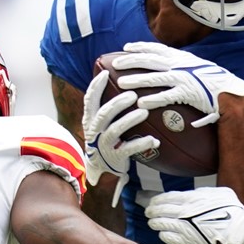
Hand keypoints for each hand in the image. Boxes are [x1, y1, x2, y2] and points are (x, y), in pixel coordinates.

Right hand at [82, 70, 159, 206]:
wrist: (101, 170)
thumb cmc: (106, 139)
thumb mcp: (101, 123)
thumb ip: (107, 106)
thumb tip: (123, 82)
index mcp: (90, 120)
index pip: (89, 100)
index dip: (95, 86)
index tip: (104, 73)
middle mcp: (95, 131)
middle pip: (104, 114)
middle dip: (117, 103)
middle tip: (133, 95)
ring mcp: (104, 145)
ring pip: (115, 130)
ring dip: (129, 120)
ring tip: (144, 112)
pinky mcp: (115, 158)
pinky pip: (129, 149)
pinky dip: (142, 144)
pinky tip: (154, 140)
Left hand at [111, 42, 243, 125]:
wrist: (231, 92)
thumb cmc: (214, 82)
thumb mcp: (197, 67)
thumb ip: (182, 65)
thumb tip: (169, 66)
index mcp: (181, 58)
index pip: (157, 48)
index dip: (141, 47)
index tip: (126, 47)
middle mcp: (180, 65)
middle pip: (151, 60)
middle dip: (131, 60)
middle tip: (115, 63)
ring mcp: (183, 79)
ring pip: (155, 78)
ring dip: (137, 80)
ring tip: (121, 83)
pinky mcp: (187, 93)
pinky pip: (166, 96)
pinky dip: (153, 99)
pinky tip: (141, 104)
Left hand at [146, 187, 243, 243]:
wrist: (242, 233)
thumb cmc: (234, 212)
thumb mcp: (220, 193)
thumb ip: (203, 192)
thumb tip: (194, 193)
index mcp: (192, 199)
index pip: (167, 197)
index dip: (158, 199)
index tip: (153, 201)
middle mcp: (185, 212)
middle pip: (161, 210)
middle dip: (152, 210)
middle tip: (148, 211)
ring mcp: (185, 228)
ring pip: (162, 224)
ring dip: (155, 223)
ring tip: (152, 223)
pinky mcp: (188, 243)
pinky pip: (170, 238)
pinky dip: (164, 235)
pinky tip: (163, 234)